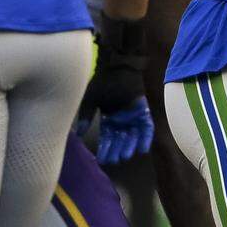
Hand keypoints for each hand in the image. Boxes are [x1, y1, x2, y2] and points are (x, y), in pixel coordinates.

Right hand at [77, 16, 149, 164]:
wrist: (117, 66)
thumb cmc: (102, 81)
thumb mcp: (90, 100)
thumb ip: (85, 117)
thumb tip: (79, 135)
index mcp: (109, 118)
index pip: (107, 137)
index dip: (105, 148)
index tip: (101, 160)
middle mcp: (122, 118)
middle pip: (121, 138)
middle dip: (117, 150)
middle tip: (115, 161)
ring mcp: (133, 114)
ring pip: (133, 135)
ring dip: (130, 145)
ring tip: (127, 155)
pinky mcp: (143, 109)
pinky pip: (146, 126)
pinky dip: (145, 137)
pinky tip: (143, 147)